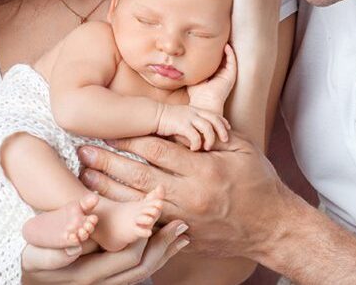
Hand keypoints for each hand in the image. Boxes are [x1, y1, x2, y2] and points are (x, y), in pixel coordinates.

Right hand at [21, 220, 189, 284]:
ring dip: (164, 253)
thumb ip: (55, 250)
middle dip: (162, 243)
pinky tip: (167, 247)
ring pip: (143, 273)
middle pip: (141, 266)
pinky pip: (138, 275)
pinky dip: (156, 259)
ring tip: (181, 233)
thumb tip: (77, 243)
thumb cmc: (34, 262)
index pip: (127, 256)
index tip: (157, 215)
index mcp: (86, 276)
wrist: (34, 283)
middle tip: (180, 222)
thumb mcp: (36, 254)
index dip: (145, 236)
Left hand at [78, 133, 292, 259]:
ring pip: (137, 203)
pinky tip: (107, 208)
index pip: (157, 150)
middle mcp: (191, 196)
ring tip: (85, 177)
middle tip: (83, 151)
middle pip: (139, 177)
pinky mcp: (183, 235)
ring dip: (109, 190)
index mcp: (204, 170)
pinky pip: (148, 227)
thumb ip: (211, 134)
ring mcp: (185, 219)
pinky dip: (126, 216)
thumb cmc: (259, 183)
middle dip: (108, 163)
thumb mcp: (242, 148)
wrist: (272, 228)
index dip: (130, 139)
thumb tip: (183, 120)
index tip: (109, 129)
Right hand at [156, 103, 229, 150]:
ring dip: (210, 138)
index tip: (228, 129)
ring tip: (208, 148)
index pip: (214, 114)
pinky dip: (197, 143)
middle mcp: (194, 112)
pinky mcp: (181, 125)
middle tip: (225, 140)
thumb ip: (191, 126)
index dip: (223, 122)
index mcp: (195, 110)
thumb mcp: (182, 120)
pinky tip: (194, 149)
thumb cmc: (165, 121)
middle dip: (222, 130)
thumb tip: (200, 139)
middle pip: (214, 119)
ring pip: (207, 127)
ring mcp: (188, 118)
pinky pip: (194, 135)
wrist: (150, 115)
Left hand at [186, 44, 236, 113]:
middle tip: (217, 36)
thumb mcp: (192, 77)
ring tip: (223, 38)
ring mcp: (227, 75)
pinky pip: (233, 62)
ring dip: (227, 48)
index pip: (214, 60)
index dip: (212, 51)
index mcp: (213, 75)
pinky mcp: (231, 76)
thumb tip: (181, 61)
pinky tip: (226, 46)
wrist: (203, 104)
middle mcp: (222, 74)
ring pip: (229, 58)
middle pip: (222, 58)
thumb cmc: (196, 94)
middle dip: (220, 48)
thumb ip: (190, 70)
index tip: (207, 41)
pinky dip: (231, 53)